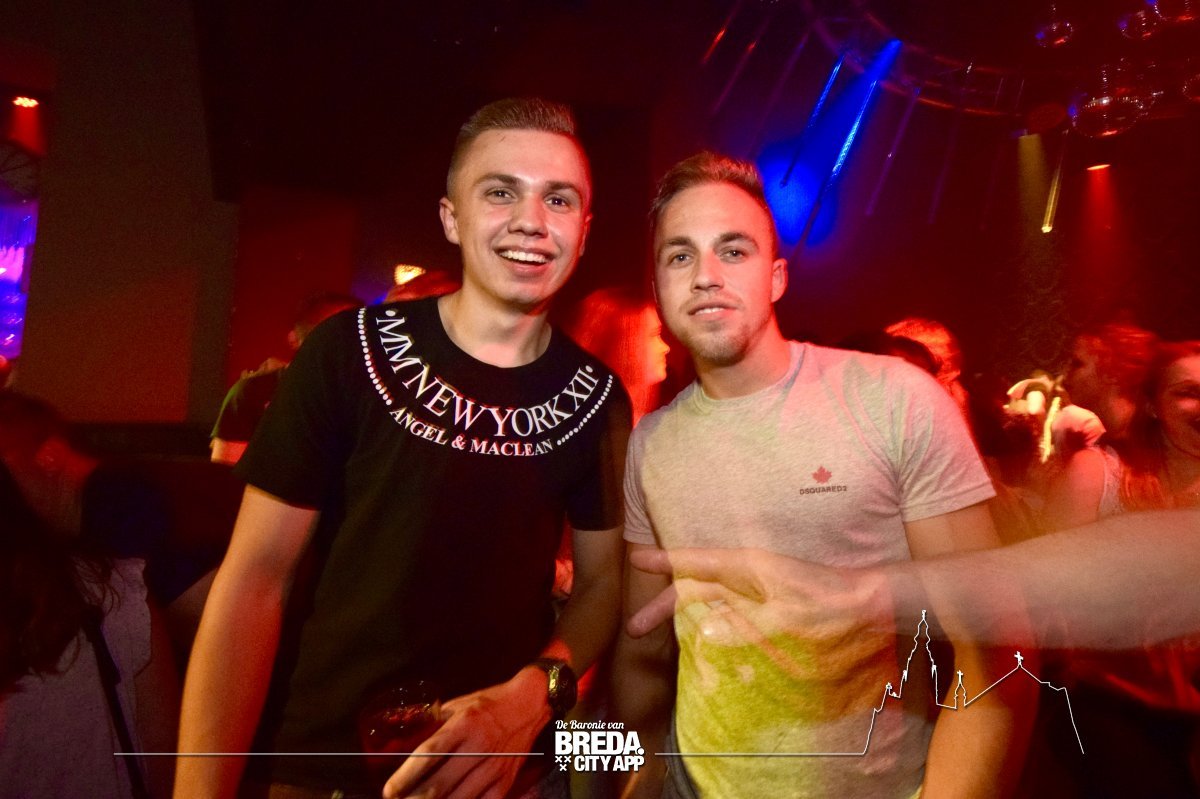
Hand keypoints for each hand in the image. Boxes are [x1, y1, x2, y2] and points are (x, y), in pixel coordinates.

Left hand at [382, 667, 549, 798]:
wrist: (529, 705)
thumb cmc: (488, 704)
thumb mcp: (457, 706)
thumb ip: (429, 726)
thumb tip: (397, 745)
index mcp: (464, 724)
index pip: (429, 754)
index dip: (406, 776)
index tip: (389, 790)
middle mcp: (479, 747)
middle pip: (440, 785)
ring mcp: (494, 768)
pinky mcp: (505, 782)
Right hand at [627, 547, 896, 682]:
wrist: (870, 604)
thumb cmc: (832, 606)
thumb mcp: (789, 618)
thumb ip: (747, 625)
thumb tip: (705, 631)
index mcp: (748, 566)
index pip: (696, 561)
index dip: (664, 561)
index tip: (635, 560)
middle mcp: (748, 575)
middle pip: (695, 585)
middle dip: (663, 603)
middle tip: (635, 626)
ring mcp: (758, 590)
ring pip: (709, 599)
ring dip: (683, 615)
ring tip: (658, 634)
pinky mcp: (769, 605)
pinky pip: (728, 613)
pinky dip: (708, 624)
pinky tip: (701, 640)